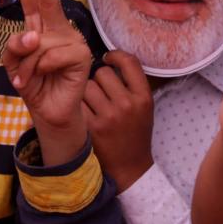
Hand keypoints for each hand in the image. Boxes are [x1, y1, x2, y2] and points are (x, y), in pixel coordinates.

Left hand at [4, 0, 92, 165]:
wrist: (48, 111)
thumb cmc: (32, 84)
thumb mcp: (12, 65)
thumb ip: (14, 47)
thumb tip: (33, 36)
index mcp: (38, 27)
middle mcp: (55, 29)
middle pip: (46, 2)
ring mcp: (70, 40)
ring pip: (38, 42)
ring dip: (26, 65)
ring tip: (28, 79)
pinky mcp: (81, 54)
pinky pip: (51, 55)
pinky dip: (41, 69)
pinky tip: (44, 78)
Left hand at [83, 51, 154, 190]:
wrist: (130, 168)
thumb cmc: (135, 133)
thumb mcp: (145, 108)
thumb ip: (132, 84)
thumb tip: (112, 57)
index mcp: (143, 97)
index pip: (129, 62)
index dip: (116, 55)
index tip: (108, 58)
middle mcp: (127, 105)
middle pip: (102, 72)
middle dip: (98, 79)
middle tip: (101, 90)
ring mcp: (108, 117)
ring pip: (87, 86)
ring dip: (86, 91)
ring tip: (92, 103)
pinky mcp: (91, 127)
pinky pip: (78, 102)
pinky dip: (79, 106)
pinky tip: (84, 113)